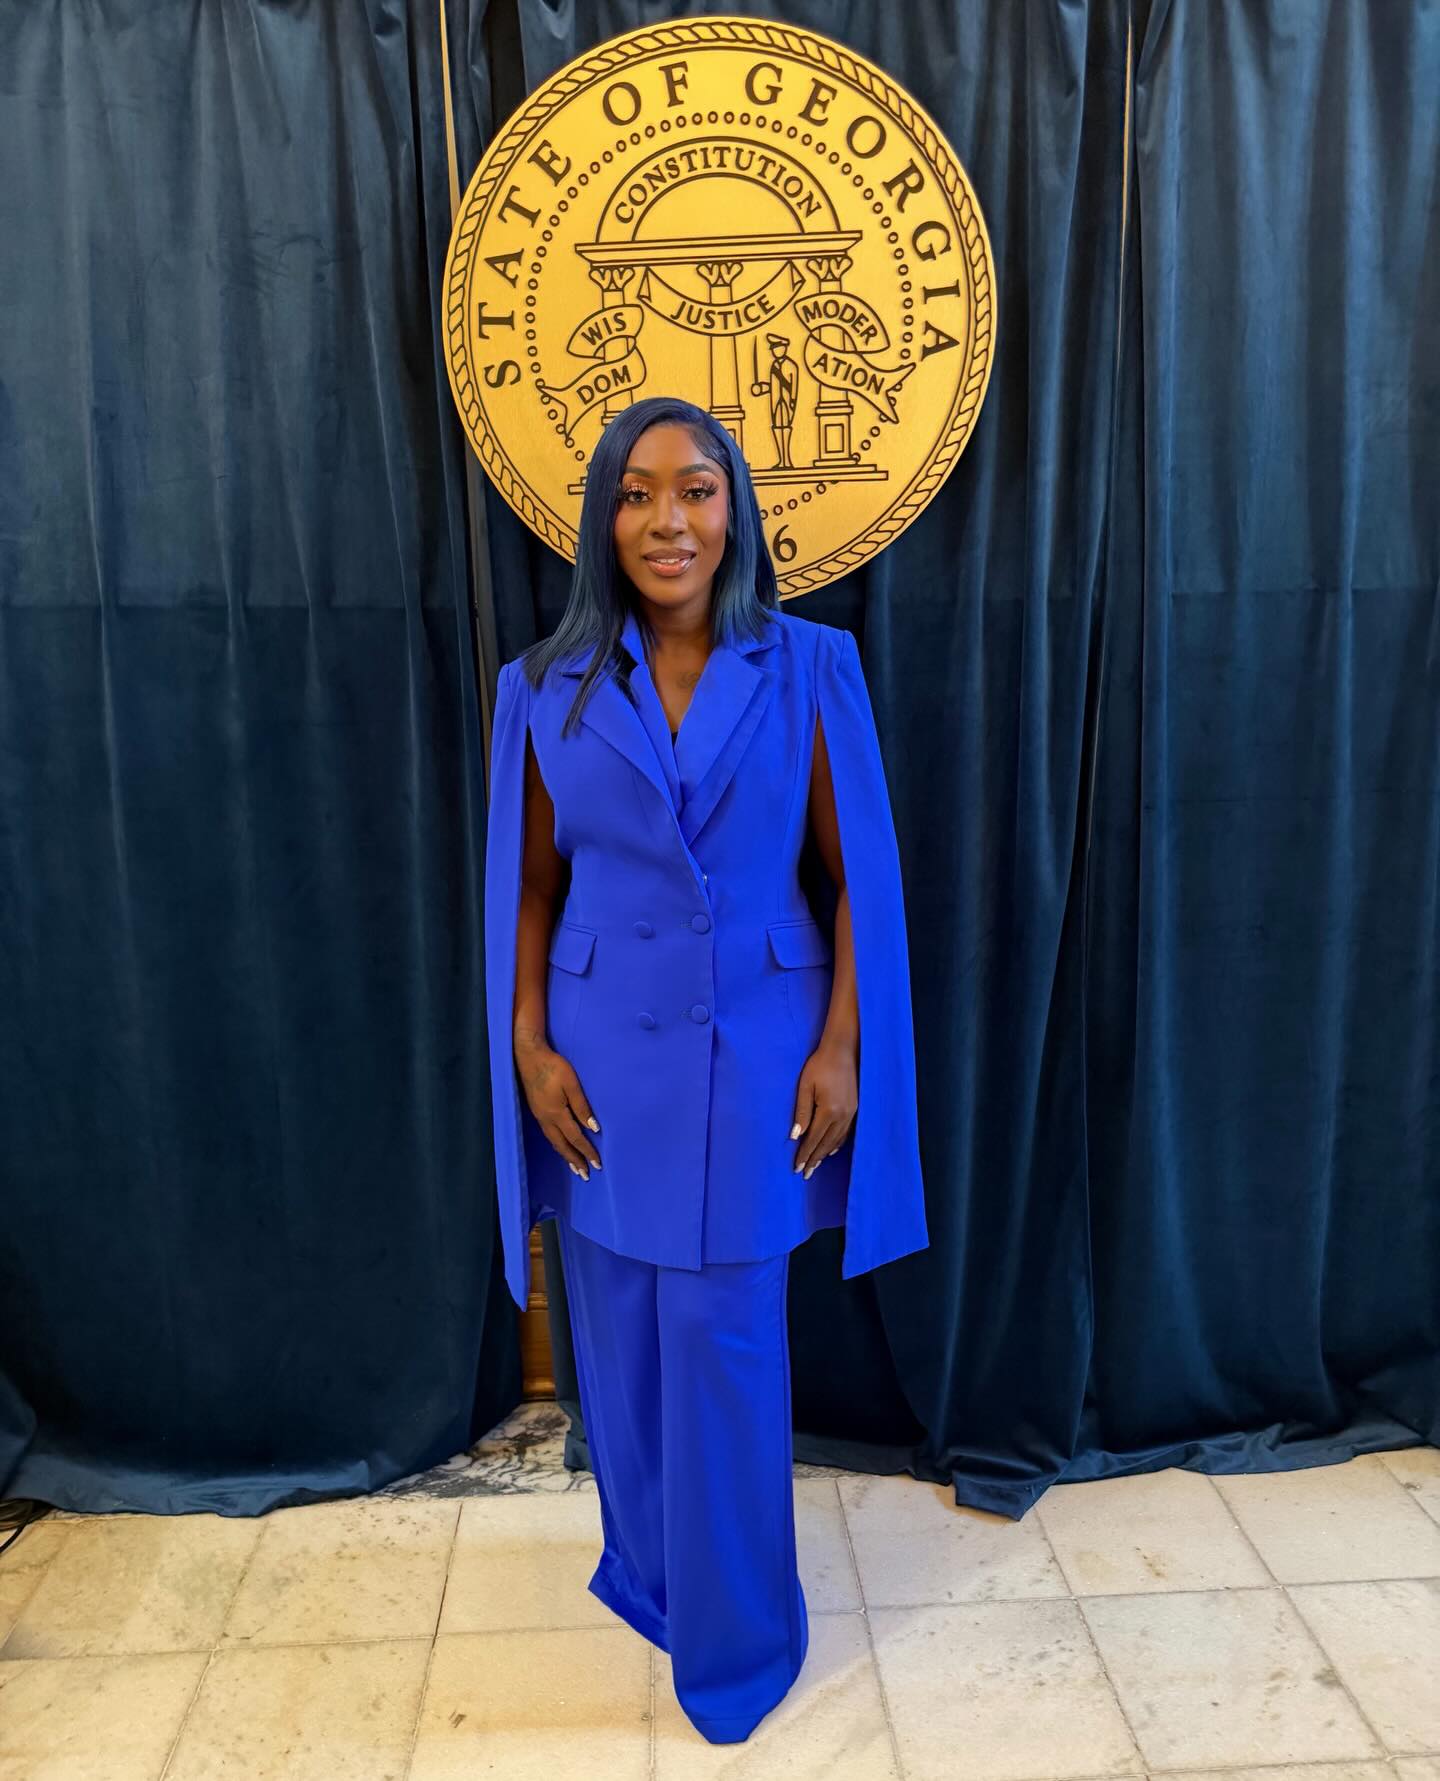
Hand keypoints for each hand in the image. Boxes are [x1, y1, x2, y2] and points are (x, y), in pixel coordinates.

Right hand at [514, 1026, 601, 1180]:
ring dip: (565, 1156)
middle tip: (585, 1175)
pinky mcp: (537, 1112)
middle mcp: (547, 1120)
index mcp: (557, 1113)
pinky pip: (549, 1135)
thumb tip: (593, 1128)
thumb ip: (582, 1106)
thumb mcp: (572, 1084)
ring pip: (554, 1142)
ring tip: (575, 1167)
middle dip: (575, 1161)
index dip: (587, 1151)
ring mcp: (540, 1117)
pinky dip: (558, 1145)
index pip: (576, 1138)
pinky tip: (561, 1146)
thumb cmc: (553, 1067)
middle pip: (562, 1146)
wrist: (529, 1056)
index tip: (597, 1164)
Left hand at [789, 1037, 856, 1177]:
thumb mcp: (805, 1086)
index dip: (805, 1154)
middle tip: (805, 1174)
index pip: (814, 1139)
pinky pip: (846, 1133)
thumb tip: (795, 1136)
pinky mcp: (855, 1109)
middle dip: (814, 1160)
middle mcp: (842, 1116)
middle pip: (826, 1144)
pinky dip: (837, 1144)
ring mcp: (851, 1113)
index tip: (797, 1168)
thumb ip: (801, 1112)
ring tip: (815, 1165)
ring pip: (837, 1141)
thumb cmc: (820, 1065)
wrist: (843, 1050)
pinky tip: (831, 1149)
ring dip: (825, 1154)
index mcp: (828, 1111)